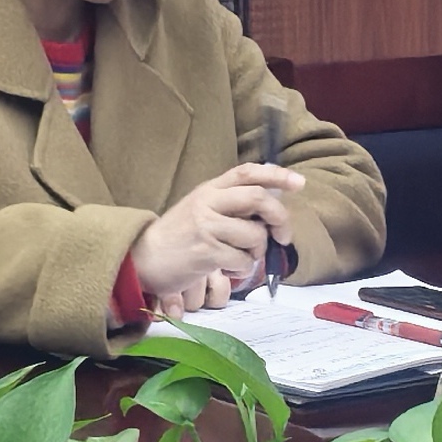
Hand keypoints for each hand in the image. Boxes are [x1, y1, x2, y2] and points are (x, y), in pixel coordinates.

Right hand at [131, 163, 303, 305]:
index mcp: (208, 189)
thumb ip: (230, 205)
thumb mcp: (201, 210)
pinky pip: (243, 260)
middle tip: (283, 236)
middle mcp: (208, 202)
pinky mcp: (207, 251)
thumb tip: (269, 208)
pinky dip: (242, 269)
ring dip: (256, 251)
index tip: (299, 182)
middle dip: (280, 218)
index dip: (276, 175)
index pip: (246, 172)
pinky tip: (226, 268)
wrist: (142, 257)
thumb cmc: (177, 237)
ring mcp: (207, 226)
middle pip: (257, 198)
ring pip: (254, 234)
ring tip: (239, 256)